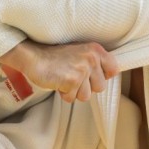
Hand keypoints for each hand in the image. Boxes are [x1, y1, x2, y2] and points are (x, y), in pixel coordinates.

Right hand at [0, 40, 118, 102]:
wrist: (34, 57)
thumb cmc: (54, 57)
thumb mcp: (79, 53)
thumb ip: (93, 62)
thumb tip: (105, 78)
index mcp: (95, 50)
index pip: (114, 69)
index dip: (102, 76)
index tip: (90, 75)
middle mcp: (91, 59)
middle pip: (100, 87)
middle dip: (85, 87)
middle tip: (72, 76)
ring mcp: (82, 70)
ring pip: (86, 96)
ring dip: (73, 91)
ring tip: (64, 79)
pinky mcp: (72, 81)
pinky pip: (71, 98)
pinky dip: (63, 94)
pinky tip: (57, 82)